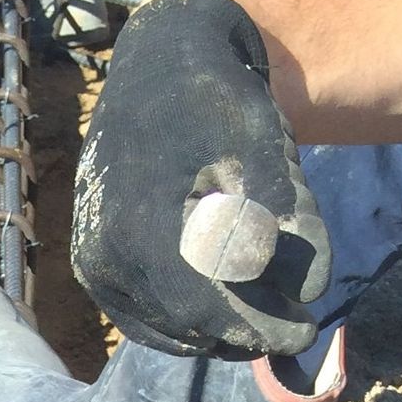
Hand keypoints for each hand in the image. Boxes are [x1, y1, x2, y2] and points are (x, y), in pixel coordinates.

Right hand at [72, 0, 331, 357]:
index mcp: (141, 227)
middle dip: (246, 333)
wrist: (157, 68)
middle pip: (186, 325)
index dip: (260, 328)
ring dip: (218, 332)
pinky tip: (225, 312)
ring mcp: (92, 266)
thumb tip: (310, 291)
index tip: (306, 333)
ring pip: (164, 328)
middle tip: (294, 326)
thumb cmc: (218, 102)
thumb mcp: (267, 150)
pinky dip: (186, 324)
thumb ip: (289, 220)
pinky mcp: (91, 269)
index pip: (206, 308)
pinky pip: (142, 319)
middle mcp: (105, 257)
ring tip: (265, 318)